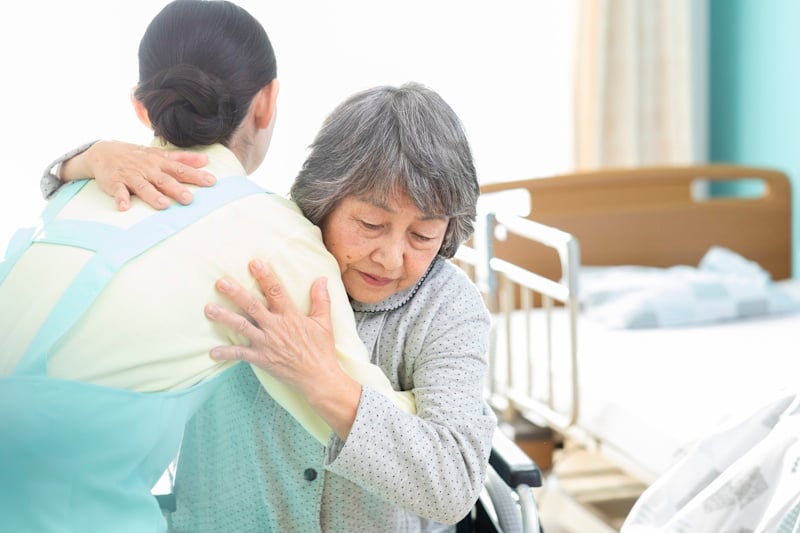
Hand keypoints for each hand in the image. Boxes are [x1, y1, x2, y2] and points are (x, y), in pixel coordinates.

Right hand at [65, 140, 216, 210]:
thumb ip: (182, 159)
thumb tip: (206, 160)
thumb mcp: (160, 155)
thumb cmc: (138, 157)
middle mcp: (147, 169)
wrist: (104, 151)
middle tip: (189, 199)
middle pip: (164, 180)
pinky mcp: (115, 183)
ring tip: (163, 205)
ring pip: (143, 187)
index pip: (180, 169)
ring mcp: (131, 176)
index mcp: (160, 163)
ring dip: (153, 196)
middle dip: (177, 189)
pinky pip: (118, 191)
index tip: (212, 181)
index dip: (196, 175)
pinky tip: (124, 207)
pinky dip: (120, 198)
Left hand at [205, 260, 341, 392]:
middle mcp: (276, 327)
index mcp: (290, 317)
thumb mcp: (324, 323)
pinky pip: (241, 355)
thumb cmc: (321, 350)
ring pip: (242, 327)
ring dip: (224, 318)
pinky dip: (226, 353)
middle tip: (220, 282)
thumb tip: (322, 279)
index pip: (276, 292)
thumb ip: (321, 300)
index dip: (265, 277)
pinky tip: (212, 352)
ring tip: (208, 309)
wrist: (318, 378)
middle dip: (236, 293)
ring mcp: (267, 343)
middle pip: (253, 306)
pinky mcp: (262, 359)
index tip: (254, 263)